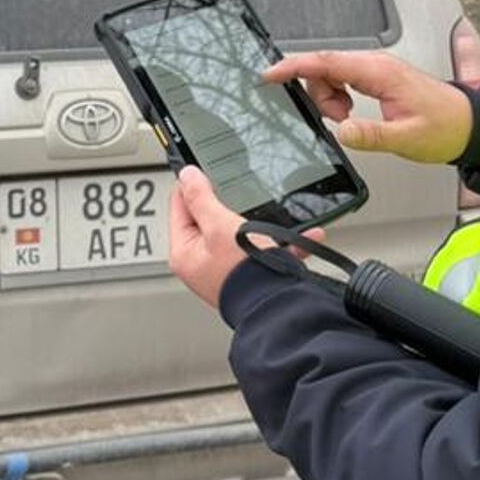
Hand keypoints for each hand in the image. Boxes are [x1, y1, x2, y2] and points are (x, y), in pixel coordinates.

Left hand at [169, 165, 323, 307]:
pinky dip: (280, 243)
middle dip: (233, 206)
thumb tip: (187, 176)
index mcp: (184, 251)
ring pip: (240, 234)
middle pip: (210, 218)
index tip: (208, 172)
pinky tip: (299, 238)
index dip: (195, 185)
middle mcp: (200, 263)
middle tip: (245, 197)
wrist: (277, 308)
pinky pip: (263, 251)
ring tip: (275, 220)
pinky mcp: (247, 276)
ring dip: (261, 224)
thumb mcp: (219, 225)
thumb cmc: (244, 274)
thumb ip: (201, 198)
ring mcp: (224, 271)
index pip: (180, 205)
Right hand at [265, 50, 473, 164]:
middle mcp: (375, 64)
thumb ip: (371, 135)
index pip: (327, 62)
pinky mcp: (376, 76)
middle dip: (318, 94)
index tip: (271, 73)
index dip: (294, 66)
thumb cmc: (445, 127)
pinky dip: (338, 97)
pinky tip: (352, 114)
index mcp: (379, 72)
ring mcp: (376, 68)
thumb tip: (342, 131)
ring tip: (348, 120)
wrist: (470, 124)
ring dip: (329, 98)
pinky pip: (343, 79)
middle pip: (324, 67)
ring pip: (331, 74)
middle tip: (338, 120)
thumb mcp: (406, 138)